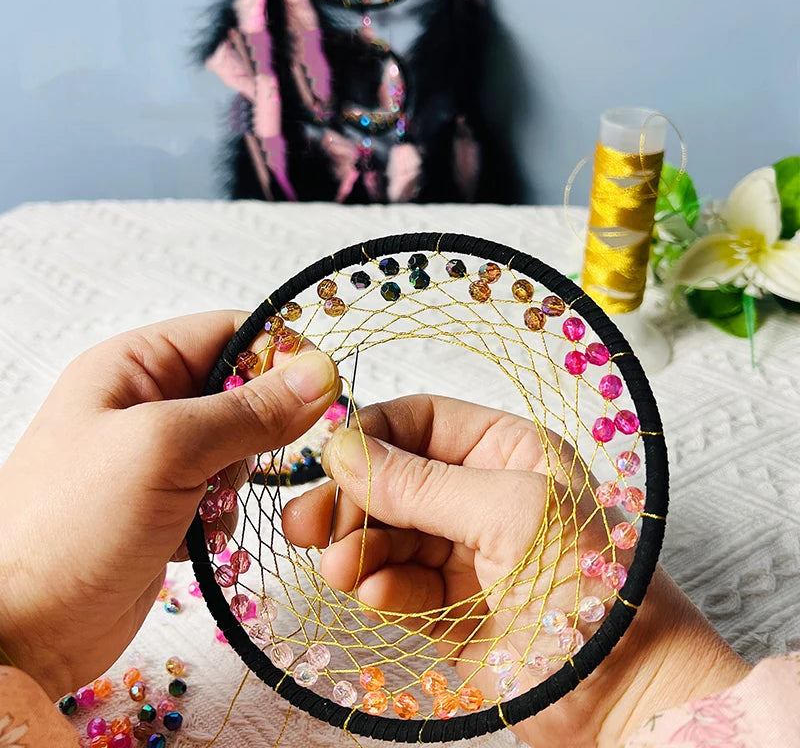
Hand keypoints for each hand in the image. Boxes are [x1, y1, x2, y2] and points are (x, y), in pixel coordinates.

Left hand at [0, 311, 339, 698]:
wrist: (23, 631)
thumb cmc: (72, 525)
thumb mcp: (165, 449)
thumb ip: (248, 410)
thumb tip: (319, 373)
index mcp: (134, 366)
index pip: (230, 333)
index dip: (280, 353)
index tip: (321, 388)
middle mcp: (146, 403)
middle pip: (241, 391)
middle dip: (259, 428)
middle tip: (250, 461)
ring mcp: (157, 458)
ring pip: (240, 446)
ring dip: (240, 478)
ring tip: (208, 507)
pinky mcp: (168, 505)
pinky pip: (225, 492)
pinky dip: (225, 513)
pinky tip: (197, 538)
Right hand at [283, 395, 748, 747]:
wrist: (623, 695)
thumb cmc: (589, 587)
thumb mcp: (507, 513)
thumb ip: (419, 484)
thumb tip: (344, 450)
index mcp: (509, 451)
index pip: (422, 422)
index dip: (372, 436)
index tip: (330, 459)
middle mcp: (483, 493)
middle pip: (394, 478)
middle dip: (351, 499)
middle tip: (308, 523)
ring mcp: (465, 550)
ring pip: (388, 533)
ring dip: (358, 549)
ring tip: (341, 568)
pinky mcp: (448, 606)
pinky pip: (396, 584)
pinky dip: (379, 588)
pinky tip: (375, 598)